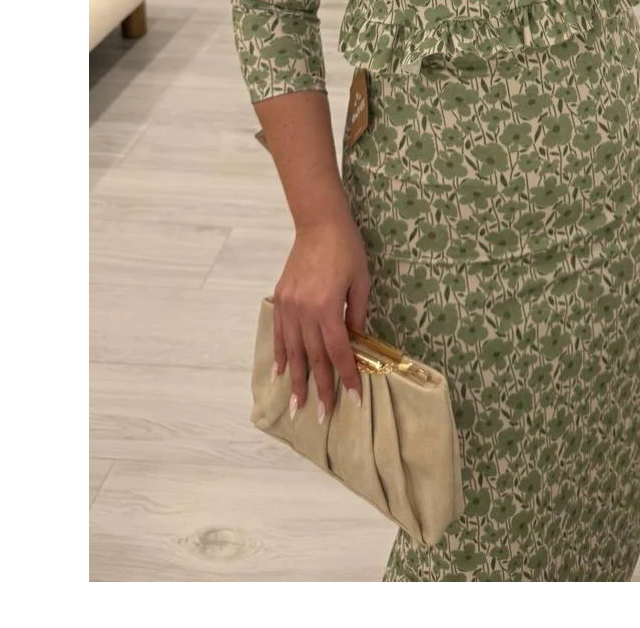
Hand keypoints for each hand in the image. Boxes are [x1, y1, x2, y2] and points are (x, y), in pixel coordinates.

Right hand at [272, 211, 370, 419]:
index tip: (353, 397)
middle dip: (320, 387)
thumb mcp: (361, 281)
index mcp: (328, 307)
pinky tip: (278, 373)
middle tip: (323, 415)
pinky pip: (278, 333)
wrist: (318, 223)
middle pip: (313, 357)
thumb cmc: (346, 249)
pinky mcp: (280, 299)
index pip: (339, 350)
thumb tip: (356, 343)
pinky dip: (278, 354)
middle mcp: (305, 311)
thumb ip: (358, 314)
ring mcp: (288, 306)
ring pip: (292, 350)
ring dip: (295, 380)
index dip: (346, 375)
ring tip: (296, 405)